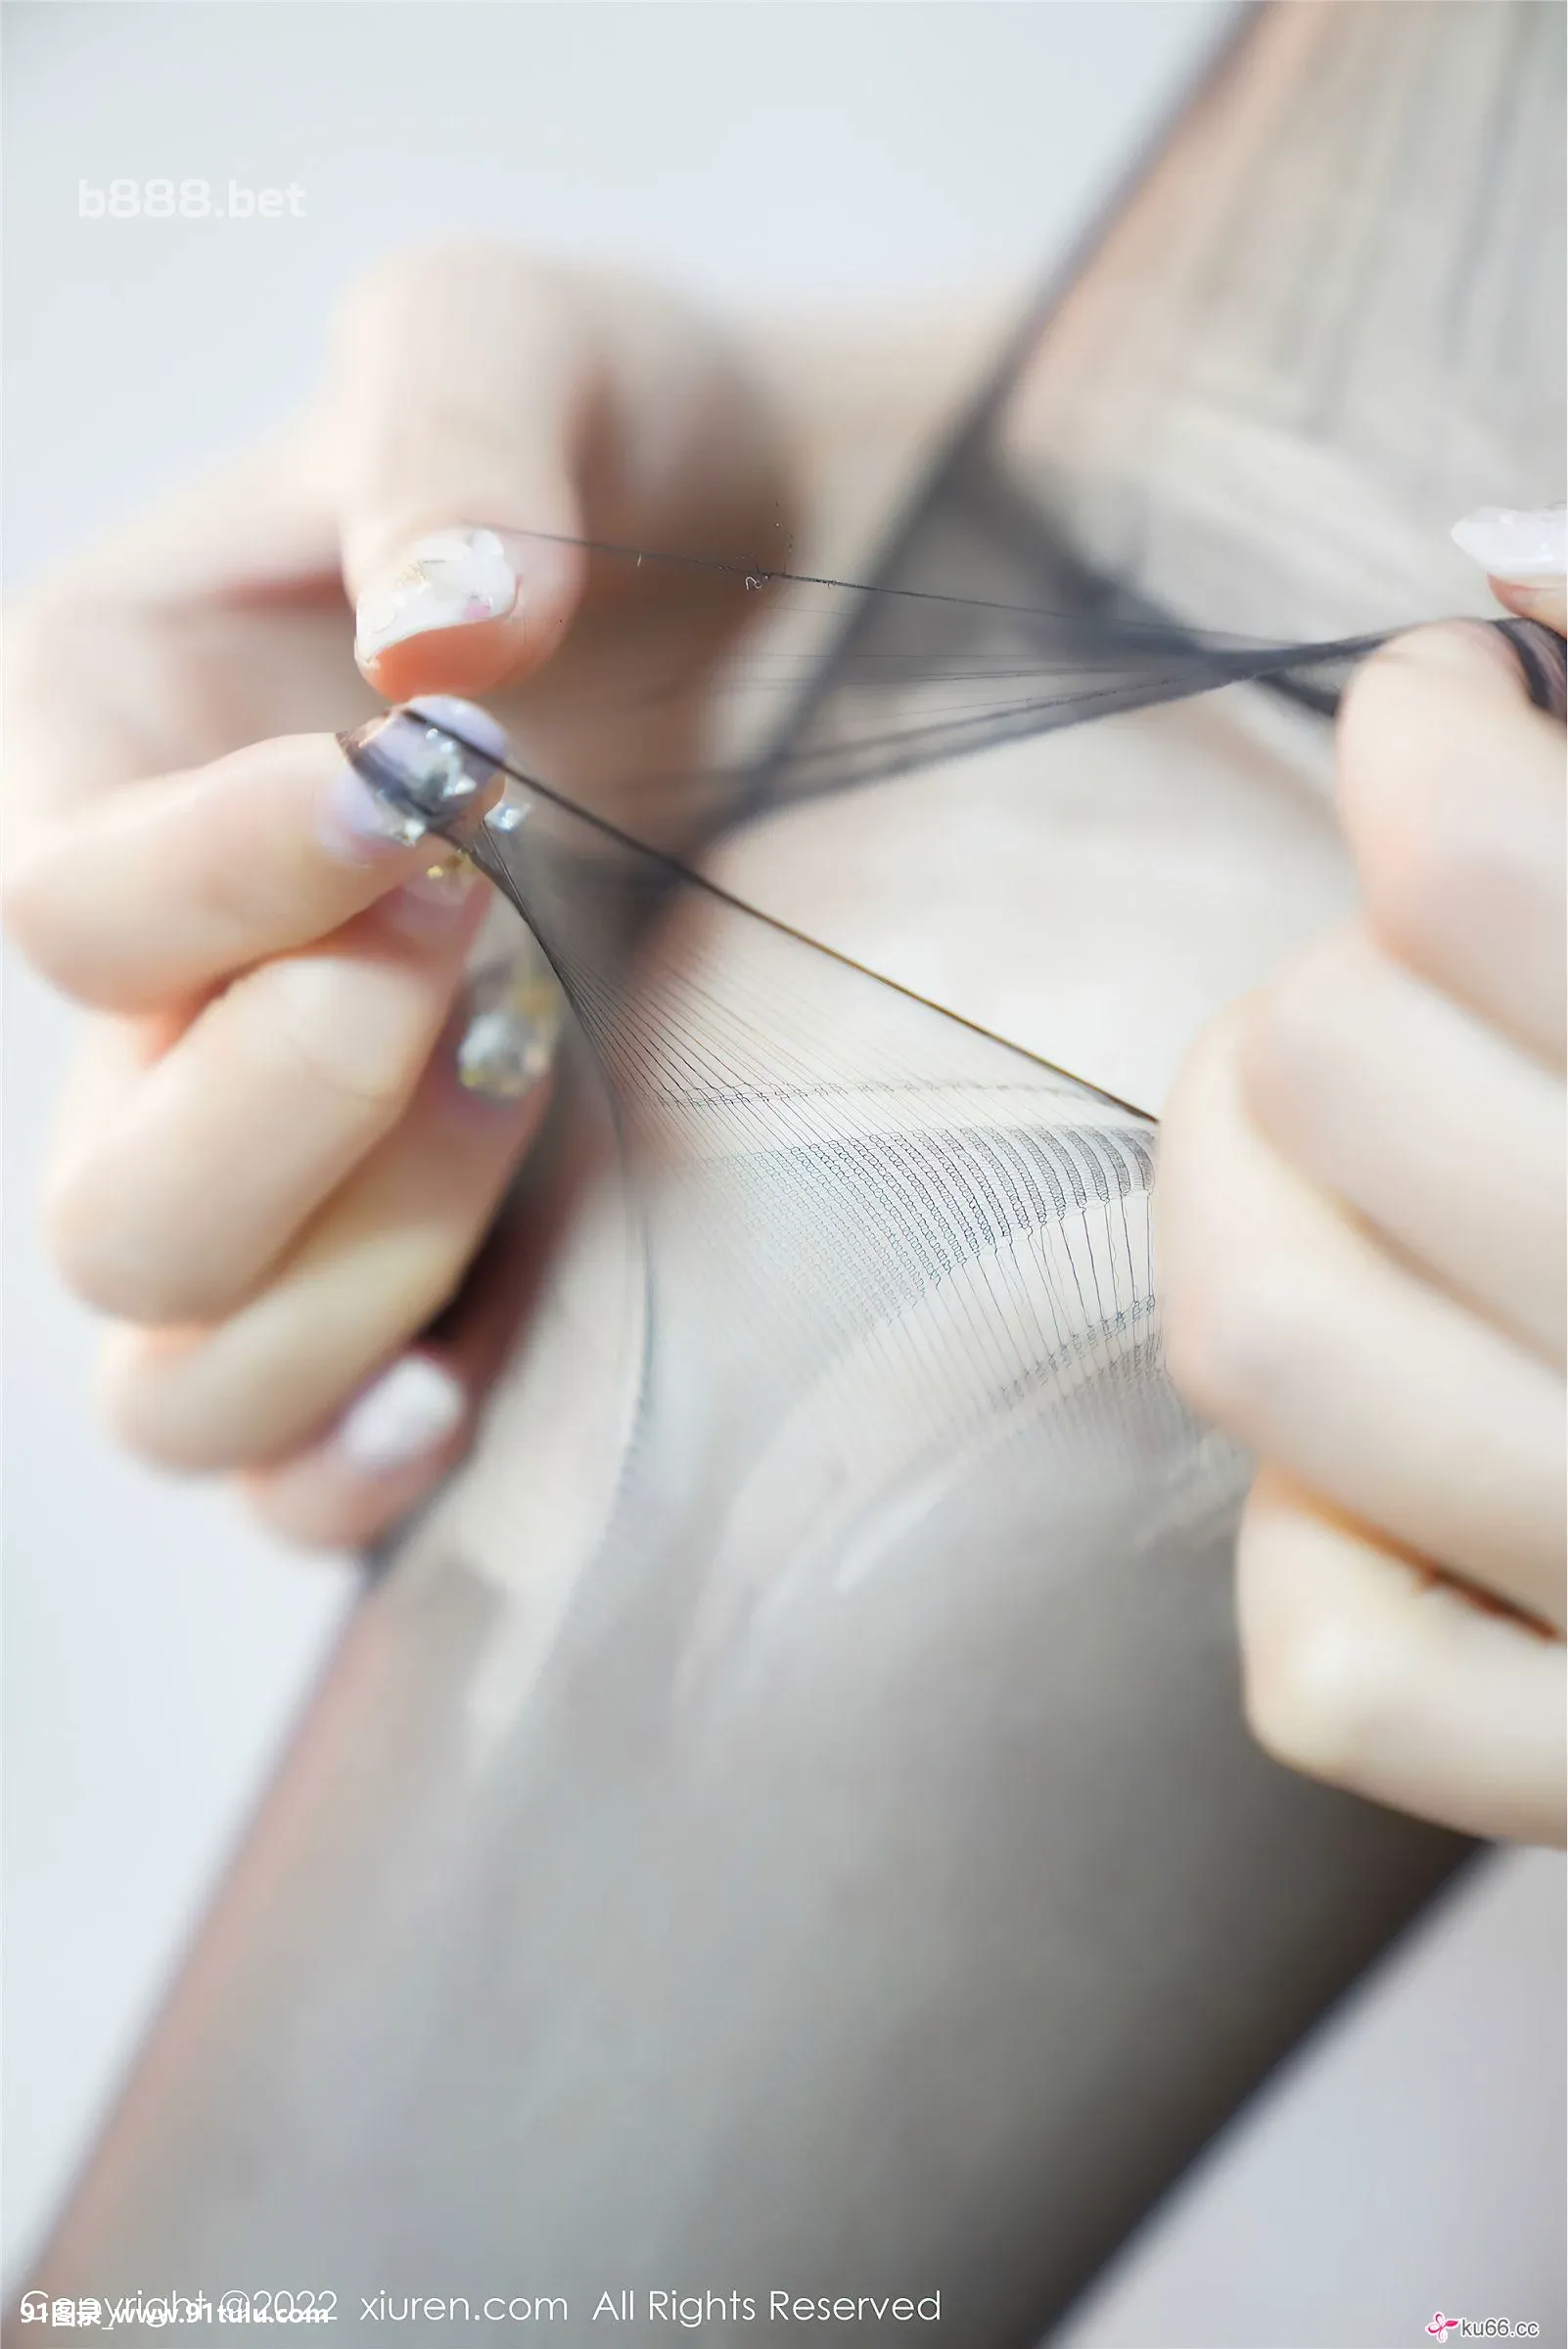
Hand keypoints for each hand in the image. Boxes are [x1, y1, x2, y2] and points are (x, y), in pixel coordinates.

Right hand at [4, 246, 790, 1546]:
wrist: (824, 609)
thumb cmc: (655, 464)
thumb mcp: (549, 348)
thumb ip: (457, 429)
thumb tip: (430, 651)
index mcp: (128, 765)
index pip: (66, 912)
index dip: (222, 886)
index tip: (425, 799)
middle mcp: (181, 997)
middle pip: (108, 1204)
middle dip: (296, 1109)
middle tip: (495, 958)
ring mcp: (301, 1166)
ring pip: (174, 1375)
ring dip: (342, 1282)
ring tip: (530, 1100)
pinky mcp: (430, 1277)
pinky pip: (293, 1465)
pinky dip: (339, 1467)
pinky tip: (454, 1396)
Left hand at [1157, 534, 1565, 1844]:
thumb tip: (1510, 562)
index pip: (1479, 871)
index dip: (1425, 736)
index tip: (1450, 715)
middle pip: (1315, 1074)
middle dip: (1336, 971)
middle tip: (1415, 970)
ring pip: (1264, 1341)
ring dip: (1253, 1203)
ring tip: (1348, 1159)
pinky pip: (1327, 1671)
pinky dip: (1316, 1541)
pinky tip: (1406, 1453)